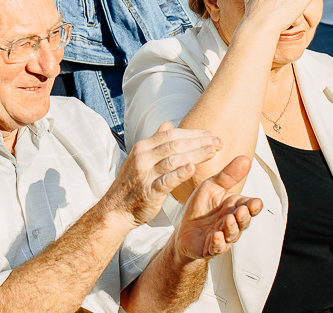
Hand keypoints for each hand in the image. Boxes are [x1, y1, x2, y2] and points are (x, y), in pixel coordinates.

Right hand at [104, 121, 220, 228]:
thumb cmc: (131, 184)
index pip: (170, 134)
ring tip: (212, 152)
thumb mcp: (140, 158)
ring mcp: (145, 174)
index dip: (192, 133)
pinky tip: (193, 168)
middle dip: (198, 142)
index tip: (209, 134)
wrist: (116, 209)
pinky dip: (180, 173)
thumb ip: (155, 140)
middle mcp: (143, 157)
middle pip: (174, 144)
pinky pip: (166, 180)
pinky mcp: (149, 191)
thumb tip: (168, 124)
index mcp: (142, 147)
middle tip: (217, 142)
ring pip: (173, 160)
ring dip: (195, 154)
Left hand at [173, 156, 261, 262]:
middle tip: (241, 210)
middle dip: (243, 216)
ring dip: (232, 228)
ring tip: (228, 220)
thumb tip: (246, 158)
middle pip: (243, 221)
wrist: (183, 229)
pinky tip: (216, 236)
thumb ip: (228, 175)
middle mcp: (232, 222)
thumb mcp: (212, 186)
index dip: (253, 206)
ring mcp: (224, 236)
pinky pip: (217, 247)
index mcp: (234, 207)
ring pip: (232, 234)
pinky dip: (218, 243)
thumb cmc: (201, 207)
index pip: (249, 206)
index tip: (255, 203)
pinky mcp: (211, 247)